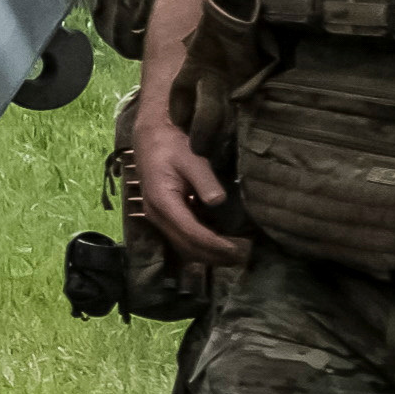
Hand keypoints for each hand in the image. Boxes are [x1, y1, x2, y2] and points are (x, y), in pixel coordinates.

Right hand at [126, 96, 237, 252]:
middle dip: (215, 255)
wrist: (150, 136)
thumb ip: (205, 181)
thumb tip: (218, 201)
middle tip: (244, 257)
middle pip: (186, 246)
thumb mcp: (191, 159)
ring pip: (183, 247)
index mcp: (162, 201)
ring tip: (235, 255)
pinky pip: (181, 239)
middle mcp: (156, 215)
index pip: (191, 233)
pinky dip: (200, 246)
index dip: (216, 244)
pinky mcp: (162, 215)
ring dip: (208, 255)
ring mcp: (156, 217)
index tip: (239, 249)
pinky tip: (220, 243)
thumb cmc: (171, 145)